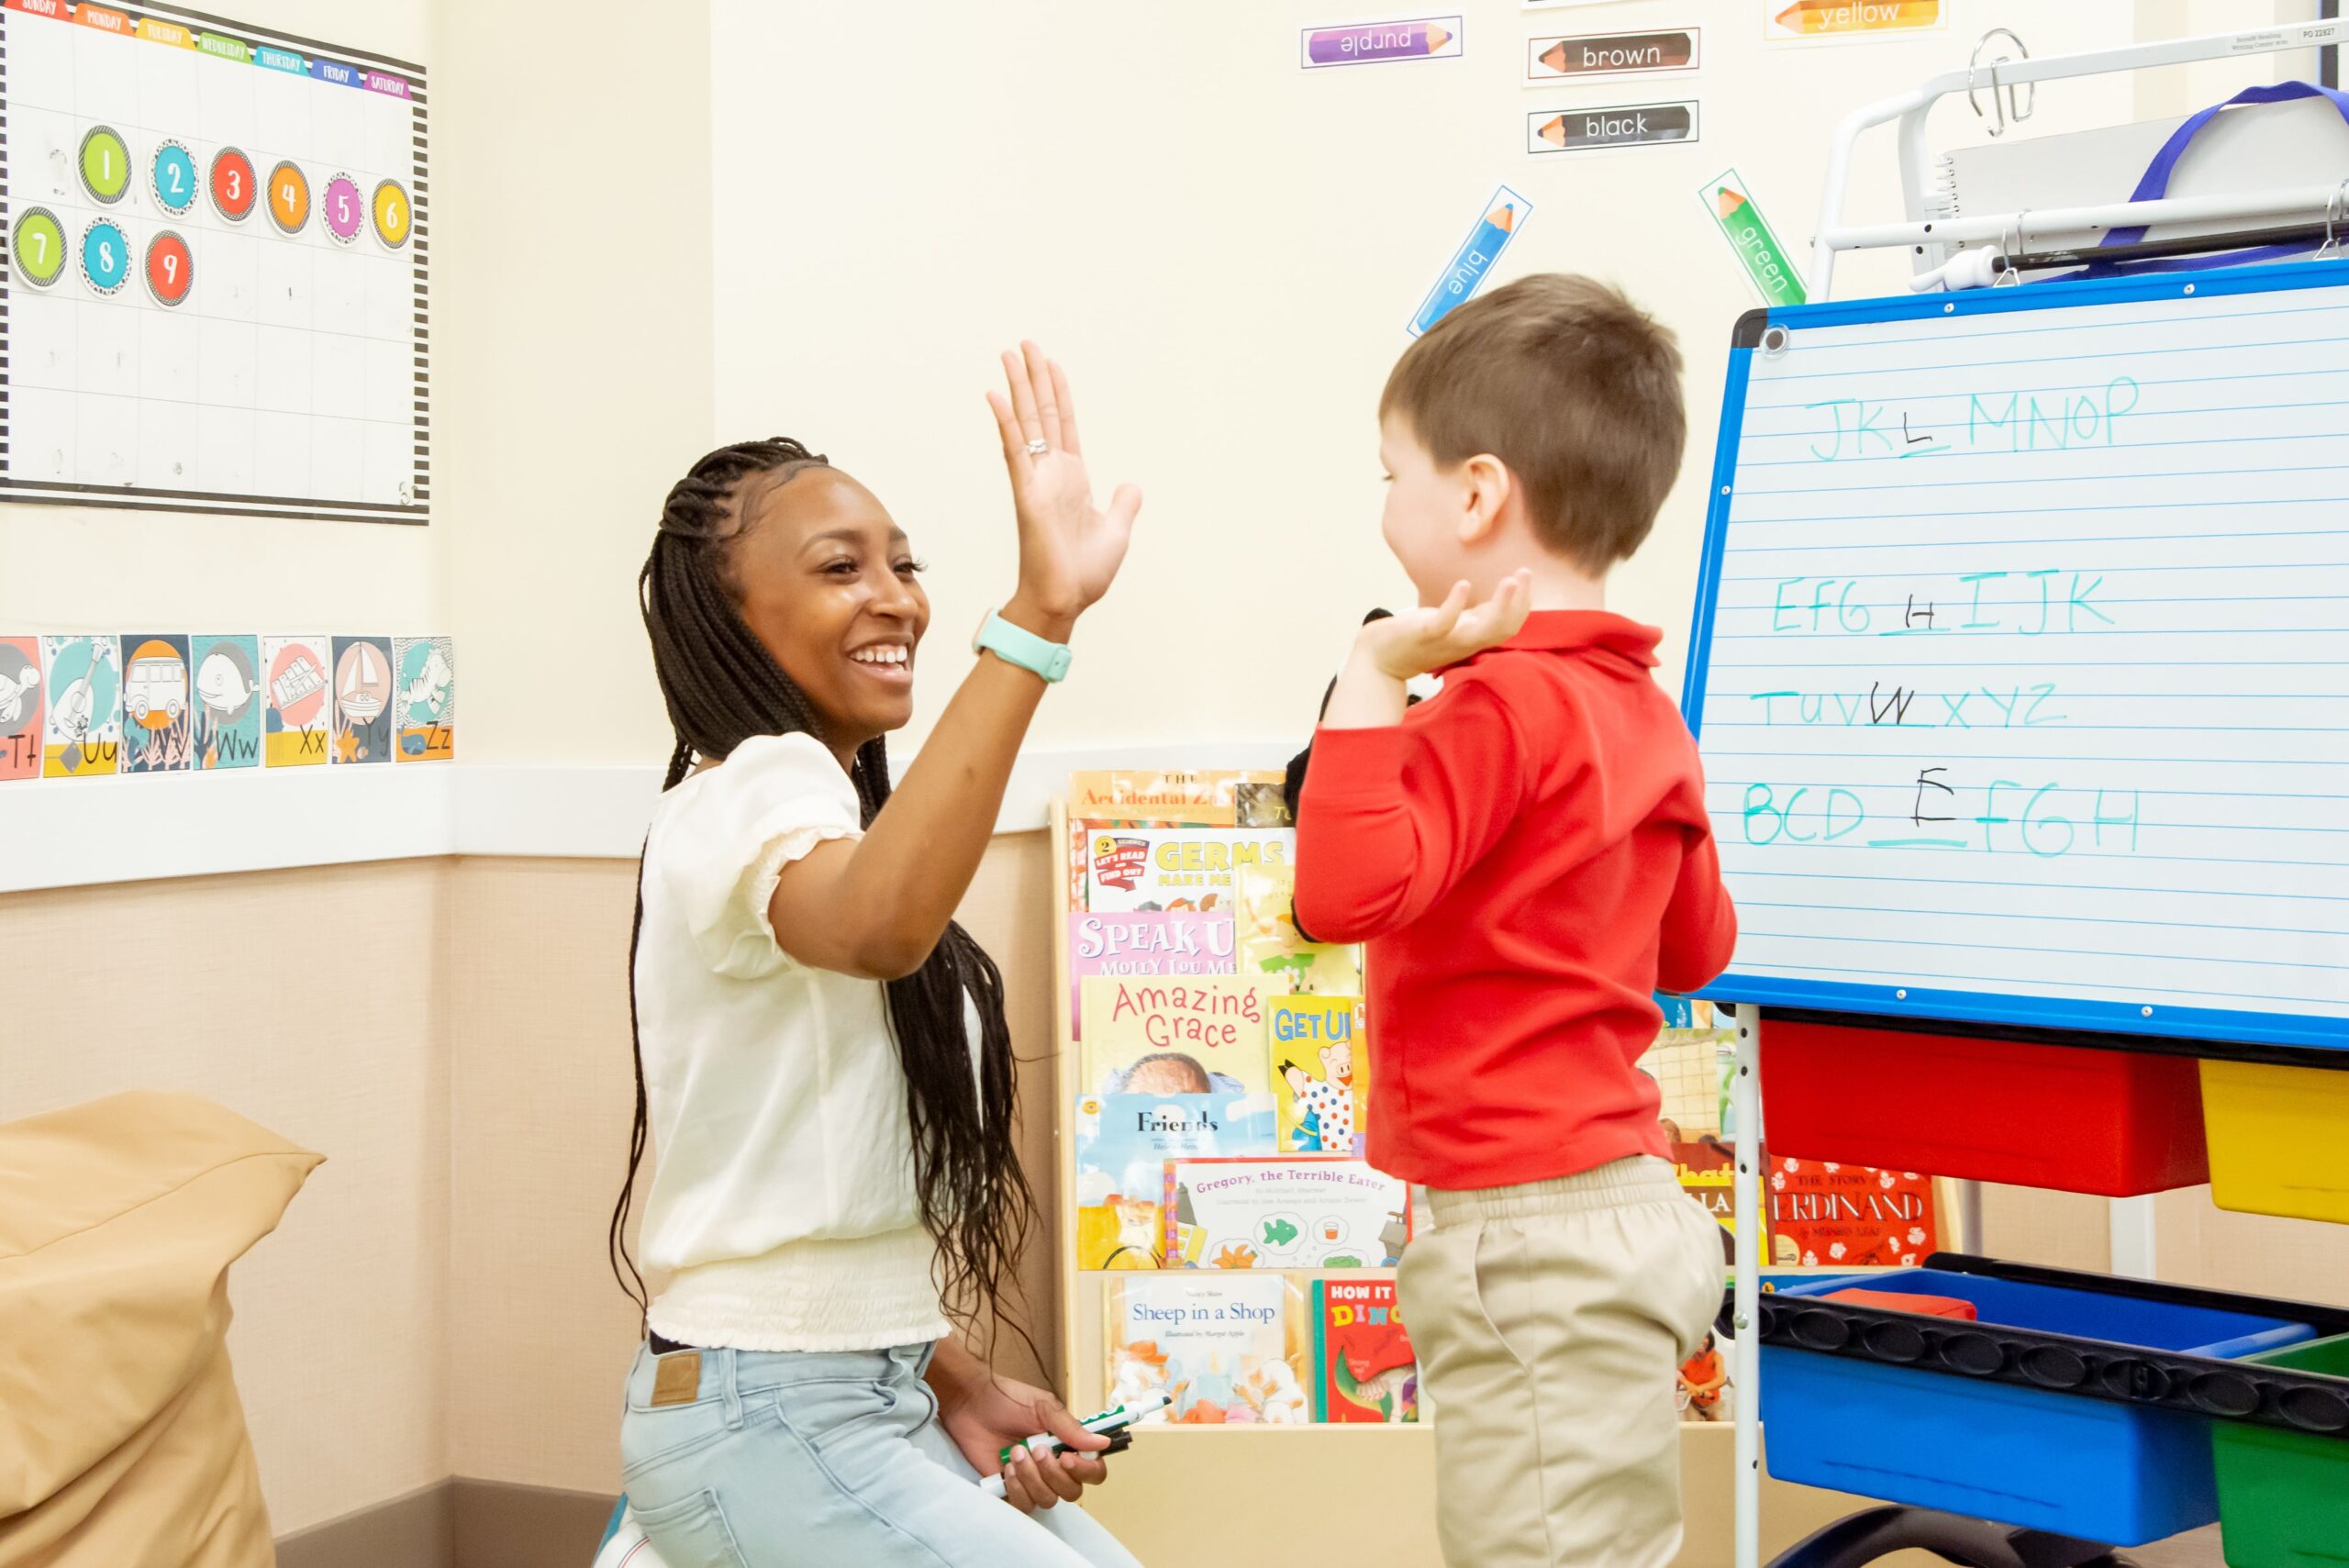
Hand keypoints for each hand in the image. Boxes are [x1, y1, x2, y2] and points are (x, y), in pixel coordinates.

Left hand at [933, 1363, 1109, 1512]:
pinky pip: (1024, 1506)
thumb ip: (1070, 1428)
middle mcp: (1053, 1466)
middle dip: (1053, 1474)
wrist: (970, 1403)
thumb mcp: (1043, 1407)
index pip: (1093, 1471)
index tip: (1067, 1457)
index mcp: (1067, 1445)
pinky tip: (1006, 1468)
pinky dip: (1017, 1489)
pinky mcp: (1011, 1489)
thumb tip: (1102, 1443)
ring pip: (1047, 1500)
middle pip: (1072, 1491)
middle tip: (1036, 1449)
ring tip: (1016, 1453)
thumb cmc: (1008, 1399)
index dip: (1086, 1471)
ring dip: (1032, 1478)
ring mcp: (1033, 1480)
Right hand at [986, 343, 1142, 633]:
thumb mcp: (1117, 531)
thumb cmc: (1084, 573)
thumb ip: (1123, 504)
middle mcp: (1051, 473)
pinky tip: (997, 395)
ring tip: (1008, 354)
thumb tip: (1132, 485)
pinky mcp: (1026, 492)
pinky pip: (1014, 451)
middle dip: (1034, 378)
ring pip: (1026, 423)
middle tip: (1024, 344)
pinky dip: (1006, 422)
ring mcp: (1036, 480)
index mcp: (1072, 479)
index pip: (1065, 425)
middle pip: (1043, 414)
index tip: (1050, 364)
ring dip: (1018, 388)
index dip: (1059, 393)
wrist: (1066, 599)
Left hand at [1354, 571, 1533, 679]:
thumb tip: (1502, 600)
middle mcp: (1465, 642)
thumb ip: (1476, 617)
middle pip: (1503, 629)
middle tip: (1525, 574)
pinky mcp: (1423, 635)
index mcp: (1473, 638)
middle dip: (1519, 603)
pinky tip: (1463, 584)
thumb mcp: (1454, 626)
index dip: (1522, 604)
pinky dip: (1456, 604)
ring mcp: (1446, 640)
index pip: (1508, 626)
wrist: (1379, 660)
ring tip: (1510, 580)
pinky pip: (1445, 623)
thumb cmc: (1417, 639)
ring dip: (1501, 606)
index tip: (1526, 576)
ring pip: (1483, 630)